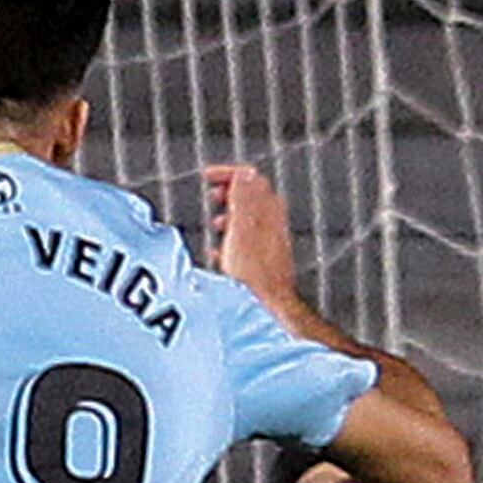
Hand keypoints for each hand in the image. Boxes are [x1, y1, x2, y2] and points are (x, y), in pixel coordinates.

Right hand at [201, 161, 298, 304]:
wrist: (268, 310)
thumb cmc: (254, 275)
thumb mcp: (241, 231)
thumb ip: (243, 200)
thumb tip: (245, 172)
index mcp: (268, 213)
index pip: (251, 179)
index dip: (228, 174)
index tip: (208, 176)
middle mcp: (274, 226)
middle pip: (254, 198)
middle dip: (231, 192)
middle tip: (213, 195)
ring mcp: (271, 246)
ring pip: (250, 221)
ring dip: (230, 216)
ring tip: (216, 222)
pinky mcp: (265, 265)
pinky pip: (248, 244)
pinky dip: (232, 240)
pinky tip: (221, 252)